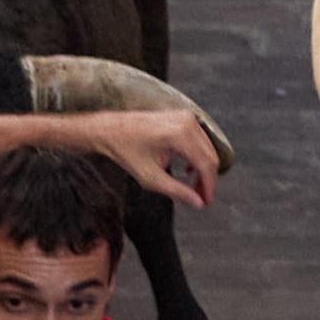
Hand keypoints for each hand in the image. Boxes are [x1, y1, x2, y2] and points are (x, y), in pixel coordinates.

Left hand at [95, 110, 217, 209]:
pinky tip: (189, 170)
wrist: (109, 130)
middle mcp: (187, 122)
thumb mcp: (150, 177)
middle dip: (207, 179)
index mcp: (180, 134)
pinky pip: (199, 140)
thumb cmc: (125, 150)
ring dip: (203, 169)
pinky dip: (197, 156)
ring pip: (206, 149)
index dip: (209, 186)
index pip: (206, 164)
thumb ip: (176, 191)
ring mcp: (186, 117)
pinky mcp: (182, 117)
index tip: (207, 202)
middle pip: (210, 156)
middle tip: (201, 198)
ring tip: (195, 188)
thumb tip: (197, 203)